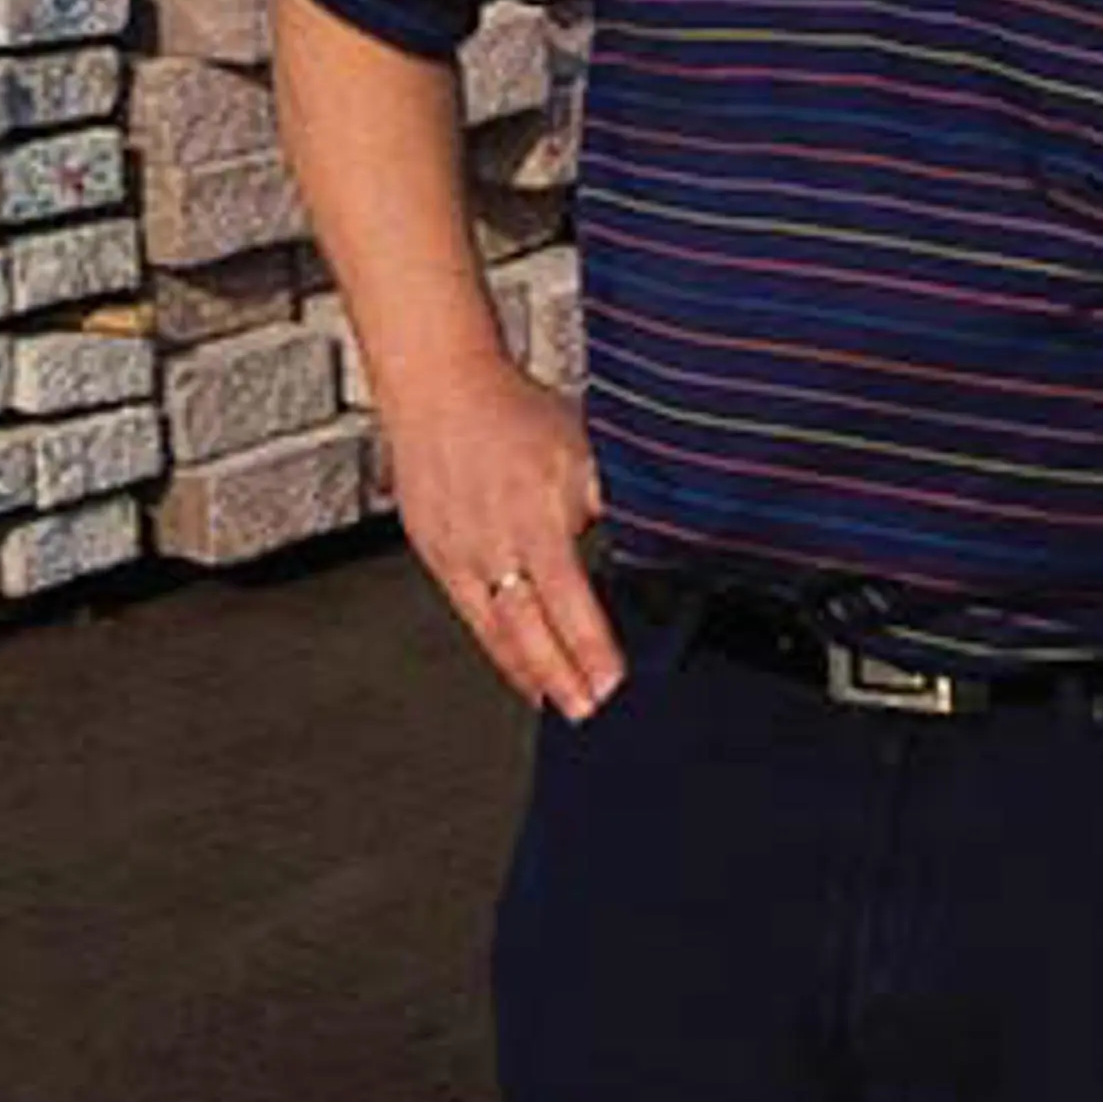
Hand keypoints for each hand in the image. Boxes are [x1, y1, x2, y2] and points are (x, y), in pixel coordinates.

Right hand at [384, 357, 622, 720]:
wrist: (441, 390)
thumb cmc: (515, 415)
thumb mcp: (585, 448)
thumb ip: (618, 496)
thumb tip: (664, 529)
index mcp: (538, 517)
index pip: (569, 598)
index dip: (591, 645)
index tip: (613, 679)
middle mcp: (497, 542)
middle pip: (530, 628)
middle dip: (562, 675)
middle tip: (588, 711)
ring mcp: (463, 554)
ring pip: (498, 630)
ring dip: (530, 672)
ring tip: (557, 703)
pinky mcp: (439, 558)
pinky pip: (471, 616)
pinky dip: (497, 649)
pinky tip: (518, 669)